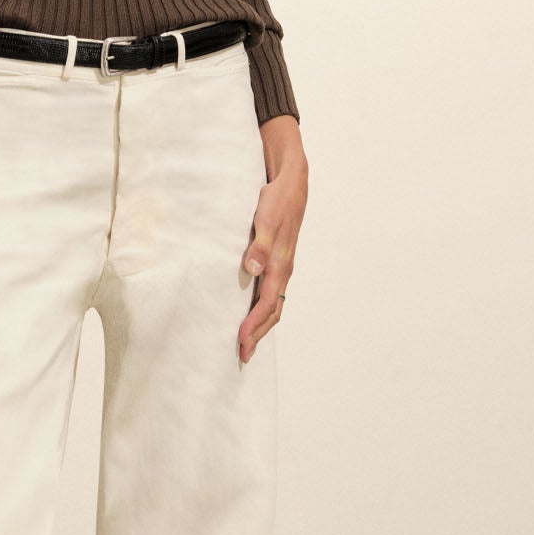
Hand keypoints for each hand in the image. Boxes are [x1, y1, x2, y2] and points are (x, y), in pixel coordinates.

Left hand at [238, 115, 305, 363]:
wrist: (292, 181)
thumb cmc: (278, 199)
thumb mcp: (267, 219)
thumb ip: (259, 244)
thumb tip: (251, 269)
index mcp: (280, 264)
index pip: (267, 304)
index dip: (254, 324)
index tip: (241, 341)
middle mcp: (282, 269)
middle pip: (273, 310)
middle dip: (258, 333)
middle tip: (242, 353)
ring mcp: (281, 265)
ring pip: (273, 302)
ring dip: (261, 323)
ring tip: (247, 340)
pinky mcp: (276, 259)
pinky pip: (271, 291)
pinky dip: (262, 307)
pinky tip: (251, 311)